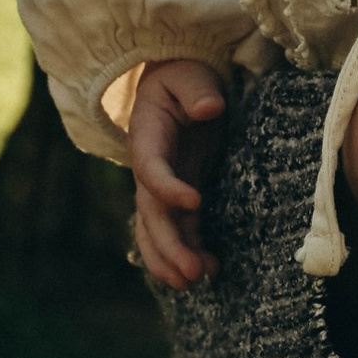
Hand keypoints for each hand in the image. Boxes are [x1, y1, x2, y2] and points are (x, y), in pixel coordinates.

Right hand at [127, 59, 229, 288]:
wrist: (175, 87)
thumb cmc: (183, 78)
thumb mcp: (189, 76)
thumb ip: (196, 90)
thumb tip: (210, 107)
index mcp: (147, 138)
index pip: (150, 169)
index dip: (167, 187)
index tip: (195, 200)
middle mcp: (148, 170)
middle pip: (151, 214)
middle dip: (169, 245)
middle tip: (192, 272)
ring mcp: (161, 188)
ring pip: (157, 231)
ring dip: (172, 259)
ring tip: (195, 282)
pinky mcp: (178, 197)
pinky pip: (176, 230)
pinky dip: (187, 251)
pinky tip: (207, 271)